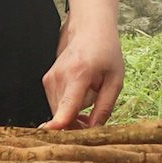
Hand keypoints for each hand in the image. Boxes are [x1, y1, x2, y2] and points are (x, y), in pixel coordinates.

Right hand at [43, 14, 126, 128]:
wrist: (89, 29)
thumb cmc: (106, 52)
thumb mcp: (115, 80)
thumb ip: (105, 107)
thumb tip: (94, 131)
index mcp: (79, 74)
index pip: (66, 105)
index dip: (60, 123)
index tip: (52, 133)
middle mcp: (60, 77)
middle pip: (63, 116)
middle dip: (78, 123)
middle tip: (95, 118)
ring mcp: (50, 79)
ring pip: (59, 112)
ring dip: (73, 114)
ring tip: (90, 98)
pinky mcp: (46, 81)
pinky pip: (56, 105)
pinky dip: (68, 107)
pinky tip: (80, 97)